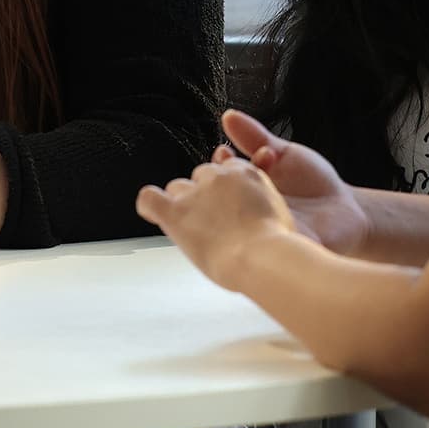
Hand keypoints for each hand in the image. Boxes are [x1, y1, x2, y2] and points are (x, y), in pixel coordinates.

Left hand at [135, 157, 298, 290]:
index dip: (225, 188)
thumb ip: (260, 202)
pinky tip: (155, 215)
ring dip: (182, 204)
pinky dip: (150, 206)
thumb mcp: (279, 213)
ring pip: (177, 188)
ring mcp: (193, 192)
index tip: (227, 205)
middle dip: (204, 197)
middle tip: (214, 223)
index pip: (226, 169)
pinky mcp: (174, 210)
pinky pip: (149, 198)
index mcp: (245, 173)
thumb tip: (250, 210)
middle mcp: (217, 177)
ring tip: (196, 230)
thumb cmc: (276, 247)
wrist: (263, 258)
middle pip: (200, 177)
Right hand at [217, 110, 369, 255]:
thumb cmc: (312, 181)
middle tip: (241, 170)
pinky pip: (267, 244)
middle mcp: (247, 210)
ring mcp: (262, 229)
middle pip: (221, 201)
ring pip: (240, 224)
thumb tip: (228, 116)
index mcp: (244, 186)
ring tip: (261, 187)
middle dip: (226, 185)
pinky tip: (276, 209)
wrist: (348, 210)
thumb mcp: (283, 154)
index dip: (218, 165)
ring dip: (244, 205)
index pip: (218, 176)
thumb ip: (256, 137)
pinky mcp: (281, 246)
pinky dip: (267, 228)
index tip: (225, 153)